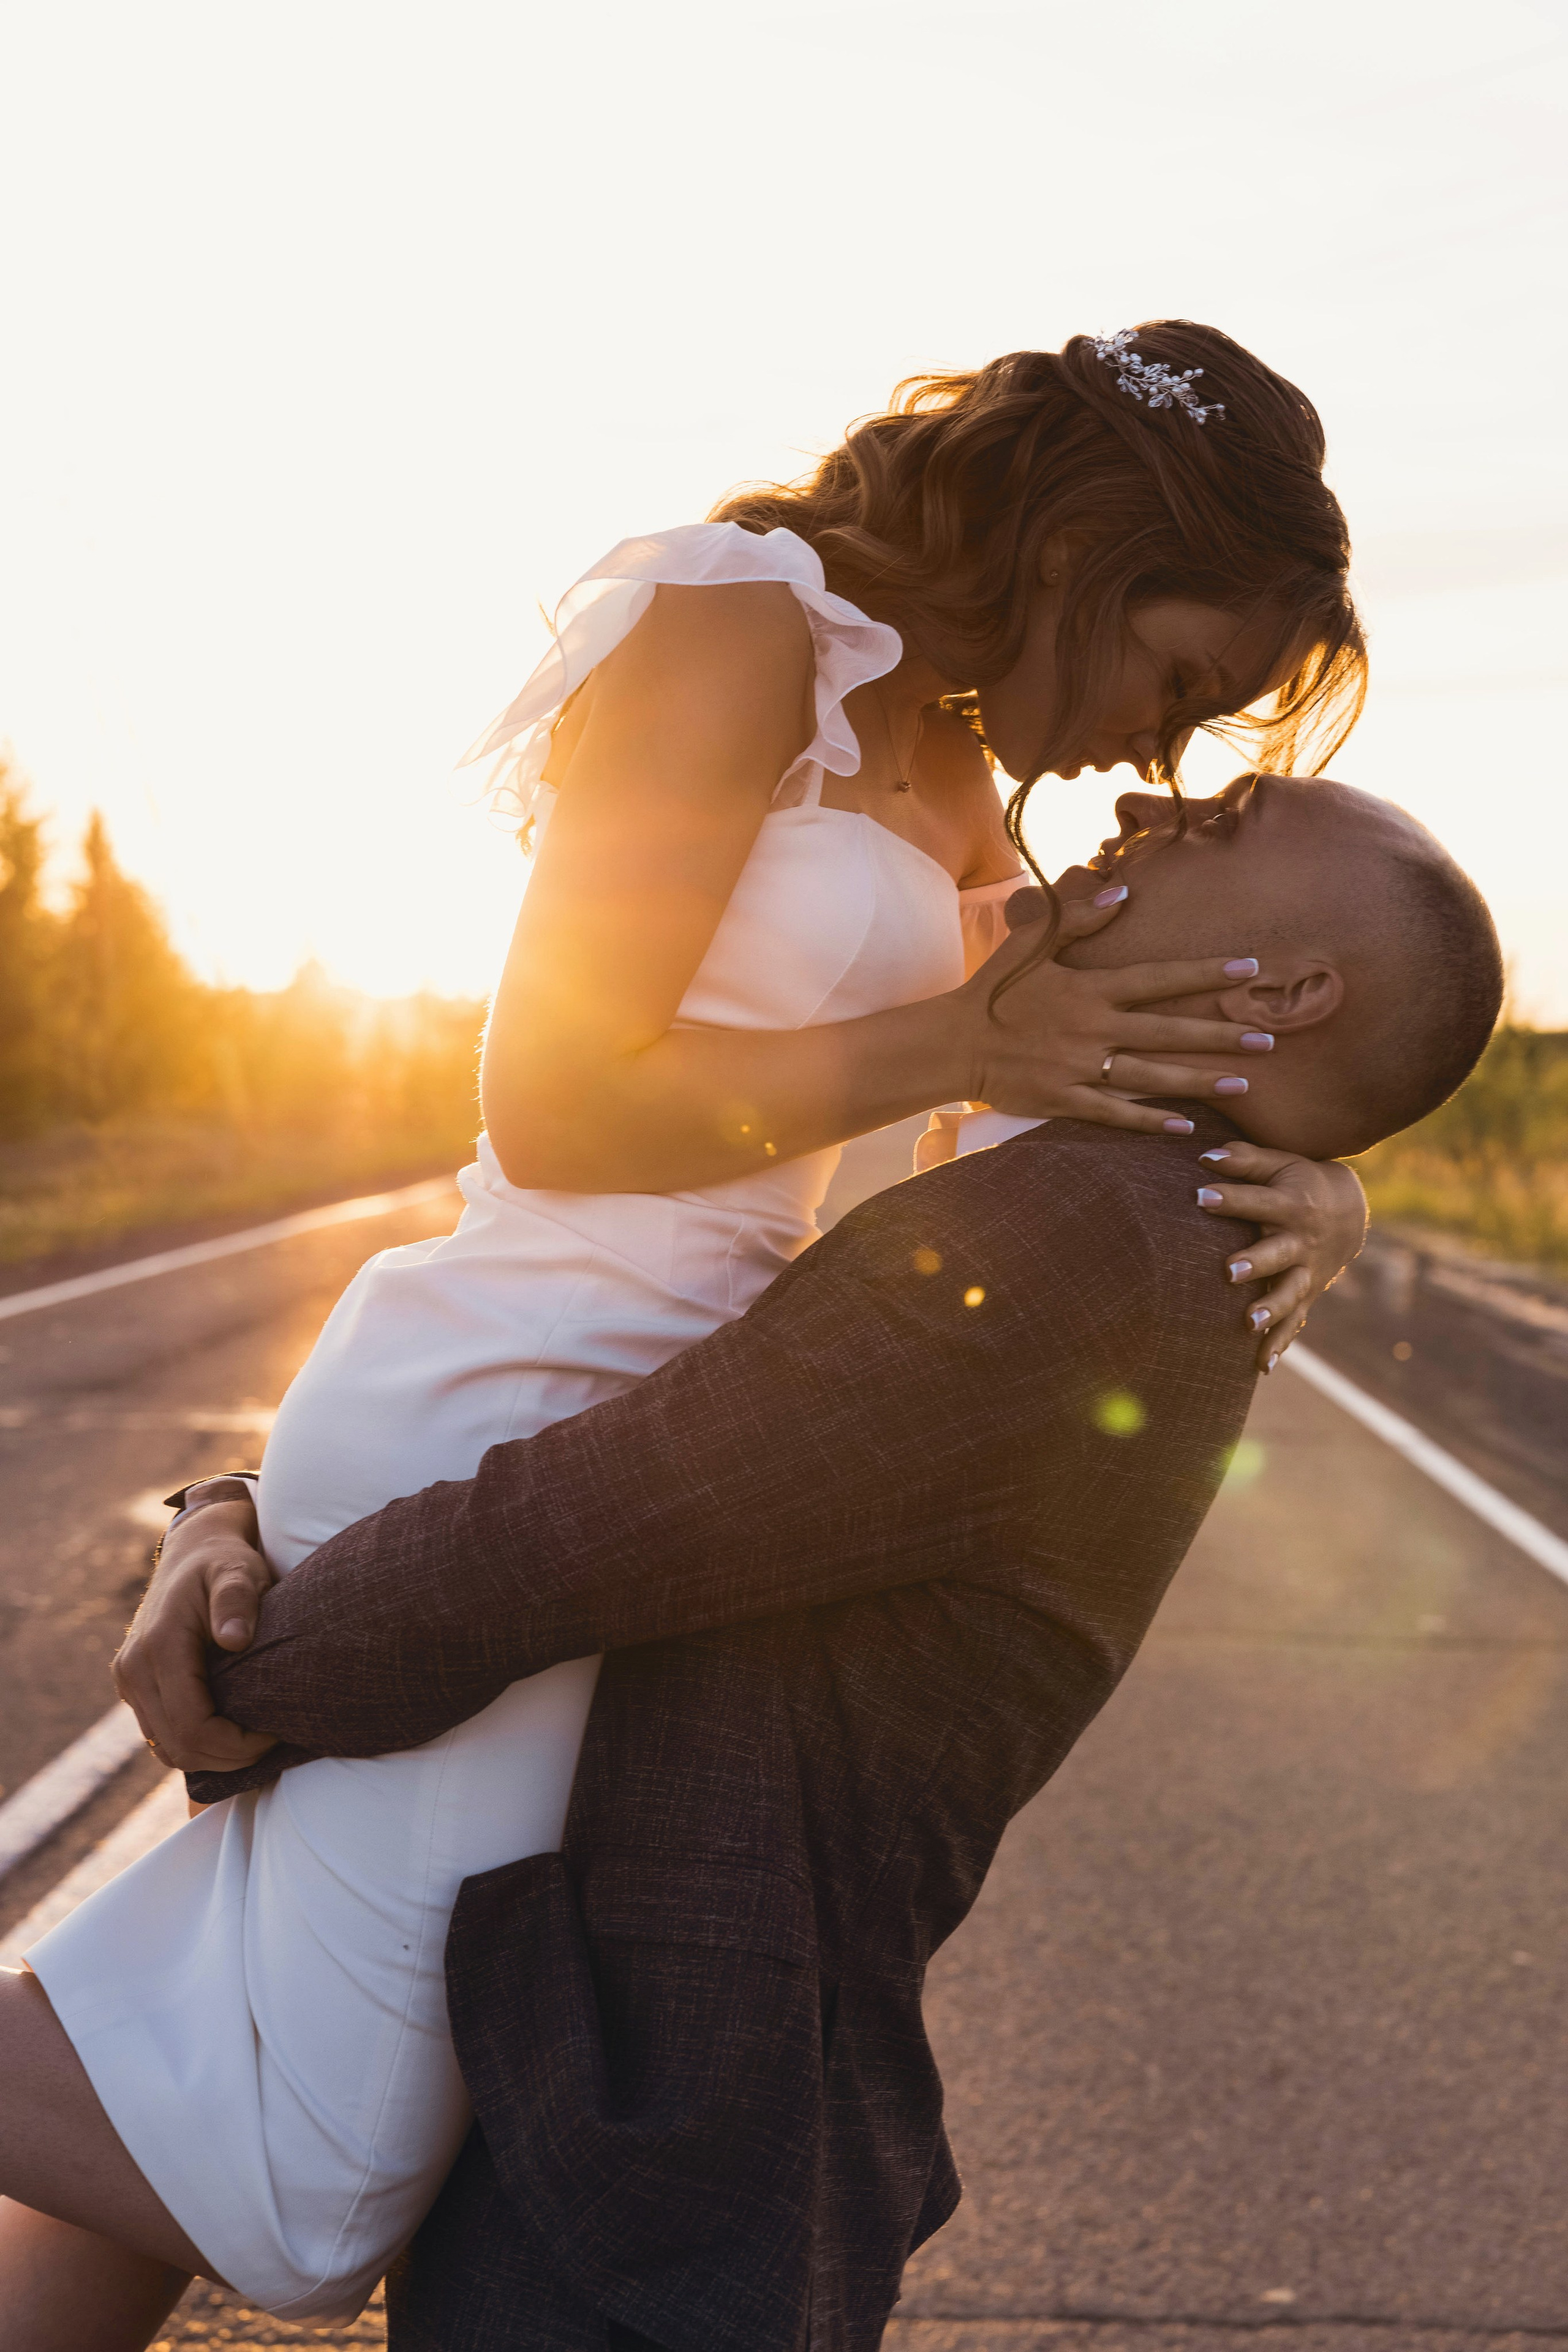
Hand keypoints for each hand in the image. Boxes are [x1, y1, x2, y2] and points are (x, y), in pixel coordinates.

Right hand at [112, 1496, 279, 1773]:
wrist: (194, 1550)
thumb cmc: (225, 1561)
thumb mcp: (239, 1570)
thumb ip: (237, 1600)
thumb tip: (235, 1638)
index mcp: (160, 1646)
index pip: (193, 1726)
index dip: (235, 1745)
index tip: (273, 1735)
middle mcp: (134, 1668)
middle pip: (179, 1747)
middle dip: (228, 1758)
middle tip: (270, 1744)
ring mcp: (129, 1680)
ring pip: (167, 1749)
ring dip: (212, 1757)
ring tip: (254, 1742)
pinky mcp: (134, 1687)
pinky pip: (162, 1736)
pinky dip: (195, 1745)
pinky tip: (231, 1734)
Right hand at [958, 887, 1273, 1137]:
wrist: (952, 1043)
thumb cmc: (994, 989)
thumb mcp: (1030, 943)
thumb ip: (1078, 919)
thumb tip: (1124, 893)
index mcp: (1089, 989)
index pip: (1159, 978)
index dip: (1206, 973)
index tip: (1250, 969)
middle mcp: (1092, 1029)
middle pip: (1168, 1031)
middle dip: (1220, 1036)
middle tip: (1268, 1041)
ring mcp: (1079, 1068)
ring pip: (1151, 1076)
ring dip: (1199, 1081)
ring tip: (1243, 1084)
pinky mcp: (1064, 1100)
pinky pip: (1115, 1114)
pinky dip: (1151, 1121)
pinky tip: (1187, 1127)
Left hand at [1193, 1141, 1368, 1370]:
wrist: (1350, 1212)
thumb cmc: (1301, 1181)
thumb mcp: (1280, 1164)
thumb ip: (1245, 1160)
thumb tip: (1203, 1155)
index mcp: (1291, 1205)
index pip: (1257, 1201)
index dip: (1230, 1198)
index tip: (1200, 1196)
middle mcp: (1300, 1241)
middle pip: (1276, 1253)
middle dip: (1255, 1262)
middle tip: (1229, 1271)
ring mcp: (1306, 1271)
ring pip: (1288, 1292)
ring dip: (1270, 1308)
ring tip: (1248, 1323)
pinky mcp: (1307, 1294)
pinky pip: (1295, 1321)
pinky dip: (1280, 1343)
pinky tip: (1262, 1366)